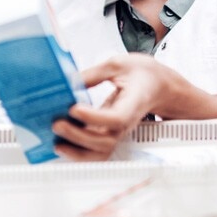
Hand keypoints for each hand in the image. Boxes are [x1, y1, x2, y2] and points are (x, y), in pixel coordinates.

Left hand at [51, 54, 173, 161]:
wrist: (159, 86)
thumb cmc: (144, 75)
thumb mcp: (119, 63)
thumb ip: (94, 73)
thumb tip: (70, 81)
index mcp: (134, 102)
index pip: (117, 118)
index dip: (95, 118)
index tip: (75, 108)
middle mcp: (127, 122)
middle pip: (106, 140)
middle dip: (79, 136)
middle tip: (58, 124)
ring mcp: (118, 131)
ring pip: (101, 152)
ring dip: (78, 151)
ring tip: (58, 141)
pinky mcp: (110, 134)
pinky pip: (96, 151)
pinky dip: (79, 153)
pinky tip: (63, 144)